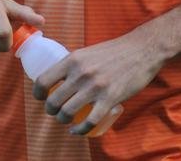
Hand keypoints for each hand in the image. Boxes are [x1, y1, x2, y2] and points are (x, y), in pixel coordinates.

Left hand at [33, 30, 166, 134]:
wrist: (142, 50)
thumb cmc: (114, 51)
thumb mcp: (88, 52)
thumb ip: (74, 64)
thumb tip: (59, 77)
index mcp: (73, 60)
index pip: (42, 80)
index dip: (37, 93)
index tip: (41, 98)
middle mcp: (81, 74)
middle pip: (53, 101)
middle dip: (51, 111)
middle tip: (56, 111)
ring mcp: (95, 88)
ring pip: (67, 113)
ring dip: (63, 120)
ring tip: (67, 120)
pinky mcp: (110, 99)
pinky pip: (90, 121)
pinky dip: (80, 130)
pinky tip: (77, 130)